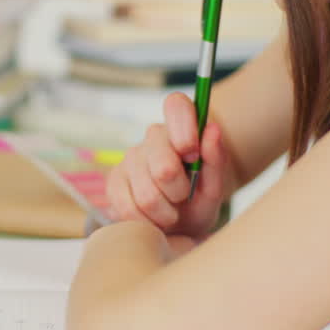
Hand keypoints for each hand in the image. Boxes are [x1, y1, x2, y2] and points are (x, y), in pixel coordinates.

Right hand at [106, 92, 235, 239]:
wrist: (179, 224)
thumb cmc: (199, 200)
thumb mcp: (214, 186)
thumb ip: (216, 159)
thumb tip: (212, 129)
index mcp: (181, 127)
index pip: (176, 104)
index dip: (184, 128)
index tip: (192, 156)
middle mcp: (152, 137)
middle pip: (164, 167)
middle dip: (179, 192)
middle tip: (183, 196)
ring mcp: (130, 158)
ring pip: (147, 195)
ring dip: (165, 213)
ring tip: (171, 212)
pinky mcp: (113, 181)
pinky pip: (128, 208)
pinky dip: (147, 222)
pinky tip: (153, 218)